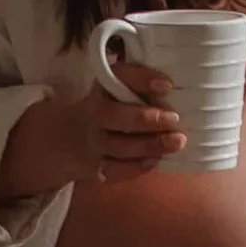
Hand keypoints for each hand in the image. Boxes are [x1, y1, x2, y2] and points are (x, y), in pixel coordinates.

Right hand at [0, 63, 183, 206]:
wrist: (69, 137)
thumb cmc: (109, 107)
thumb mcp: (117, 88)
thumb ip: (140, 85)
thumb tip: (172, 89)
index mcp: (103, 87)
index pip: (120, 76)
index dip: (142, 79)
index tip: (167, 85)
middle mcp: (95, 114)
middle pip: (114, 116)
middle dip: (145, 119)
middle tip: (174, 119)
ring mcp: (94, 143)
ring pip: (118, 146)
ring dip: (148, 145)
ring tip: (176, 142)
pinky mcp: (96, 166)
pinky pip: (113, 170)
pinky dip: (134, 168)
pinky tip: (155, 161)